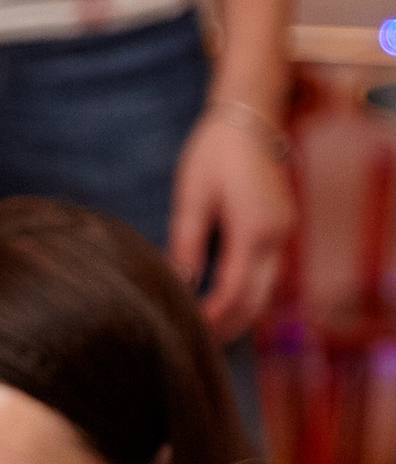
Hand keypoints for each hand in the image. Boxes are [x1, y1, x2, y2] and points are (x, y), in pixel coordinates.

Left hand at [167, 106, 295, 340]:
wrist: (249, 118)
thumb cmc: (213, 154)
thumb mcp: (191, 199)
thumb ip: (186, 245)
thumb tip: (178, 286)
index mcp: (255, 230)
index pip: (234, 292)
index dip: (212, 318)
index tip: (186, 333)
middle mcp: (278, 235)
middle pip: (256, 299)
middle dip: (227, 325)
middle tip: (194, 345)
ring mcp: (284, 231)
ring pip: (266, 290)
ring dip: (239, 313)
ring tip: (206, 332)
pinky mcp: (281, 226)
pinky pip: (267, 273)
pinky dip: (247, 293)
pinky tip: (223, 303)